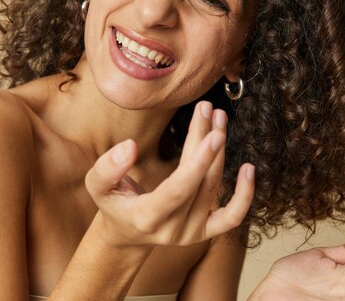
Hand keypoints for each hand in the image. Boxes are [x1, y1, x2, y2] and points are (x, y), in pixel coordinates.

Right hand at [84, 101, 254, 246]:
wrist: (127, 233)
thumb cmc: (113, 203)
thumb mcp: (97, 185)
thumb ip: (108, 167)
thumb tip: (129, 147)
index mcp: (146, 218)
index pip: (178, 189)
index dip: (197, 162)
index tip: (212, 133)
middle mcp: (173, 230)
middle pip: (199, 182)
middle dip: (208, 143)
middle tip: (211, 110)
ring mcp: (192, 233)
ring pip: (214, 189)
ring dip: (220, 152)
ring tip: (219, 119)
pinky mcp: (205, 233)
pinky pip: (232, 217)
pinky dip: (244, 195)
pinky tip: (248, 169)